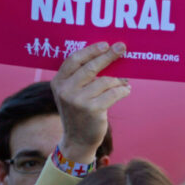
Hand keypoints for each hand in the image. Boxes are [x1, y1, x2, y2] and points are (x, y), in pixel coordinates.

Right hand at [50, 42, 130, 163]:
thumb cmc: (77, 111)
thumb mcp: (70, 92)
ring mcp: (78, 100)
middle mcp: (65, 90)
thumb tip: (106, 56)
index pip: (73, 59)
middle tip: (121, 47)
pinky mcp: (92, 110)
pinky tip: (126, 90)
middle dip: (108, 56)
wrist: (77, 140)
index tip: (105, 44)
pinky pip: (113, 93)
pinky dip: (123, 90)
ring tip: (124, 81)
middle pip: (90, 67)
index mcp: (58, 82)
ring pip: (105, 81)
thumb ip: (80, 76)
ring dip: (118, 80)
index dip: (90, 50)